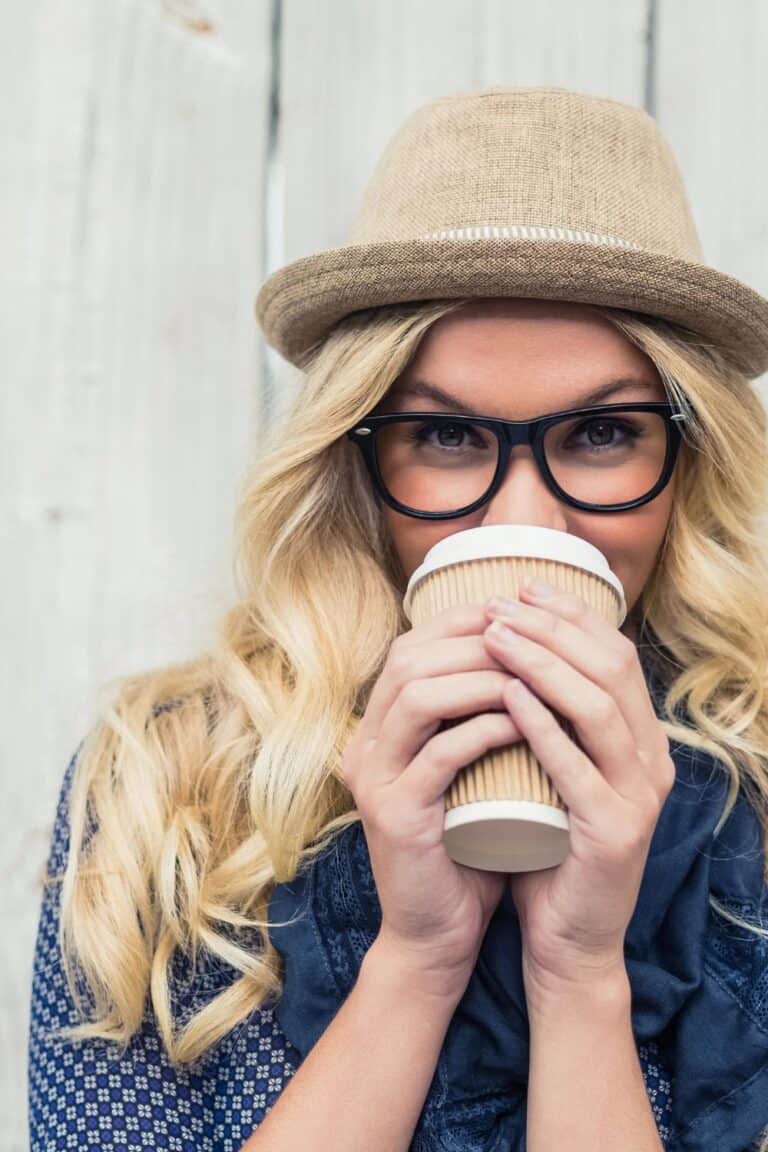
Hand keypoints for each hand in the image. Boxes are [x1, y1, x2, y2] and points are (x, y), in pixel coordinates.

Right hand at [341, 601, 522, 994]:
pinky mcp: (393, 815)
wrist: (439, 933)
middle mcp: (365, 745)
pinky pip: (437, 755)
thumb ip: (483, 718)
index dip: (464, 622)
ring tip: (530, 676)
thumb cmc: (467, 846)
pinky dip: (481, 730)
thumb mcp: (472, 770)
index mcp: (379, 728)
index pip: (413, 647)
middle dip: (475, 641)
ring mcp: (373, 779)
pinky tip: (521, 723)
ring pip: (416, 696)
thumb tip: (532, 655)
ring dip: (479, 678)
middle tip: (531, 640)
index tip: (520, 617)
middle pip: (409, 660)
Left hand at [482, 581, 675, 991]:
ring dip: (543, 663)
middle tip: (500, 604)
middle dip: (553, 627)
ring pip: (597, 706)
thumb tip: (509, 649)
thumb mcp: (553, 771)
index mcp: (640, 740)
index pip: (615, 655)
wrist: (566, 940)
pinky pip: (577, 765)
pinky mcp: (613, 831)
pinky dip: (542, 724)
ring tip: (497, 636)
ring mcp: (638, 796)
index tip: (521, 589)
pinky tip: (508, 695)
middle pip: (610, 669)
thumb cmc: (547, 848)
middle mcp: (651, 760)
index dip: (571, 615)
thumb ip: (549, 719)